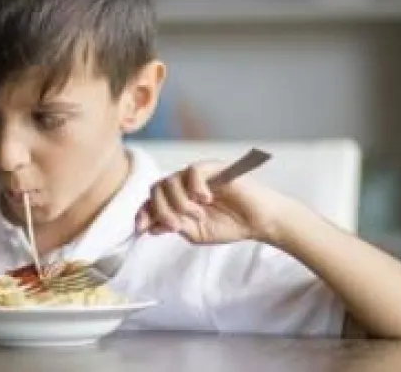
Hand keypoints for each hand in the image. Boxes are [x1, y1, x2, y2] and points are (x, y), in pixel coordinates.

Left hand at [135, 160, 290, 244]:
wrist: (259, 222)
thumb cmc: (230, 225)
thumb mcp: (195, 232)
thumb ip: (173, 226)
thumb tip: (149, 226)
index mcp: (178, 199)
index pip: (152, 199)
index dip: (143, 212)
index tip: (141, 228)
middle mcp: (185, 184)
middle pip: (156, 188)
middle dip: (160, 210)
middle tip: (176, 226)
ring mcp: (198, 175)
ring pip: (171, 180)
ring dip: (180, 203)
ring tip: (198, 214)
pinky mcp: (214, 167)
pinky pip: (192, 171)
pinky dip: (194, 188)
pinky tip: (206, 200)